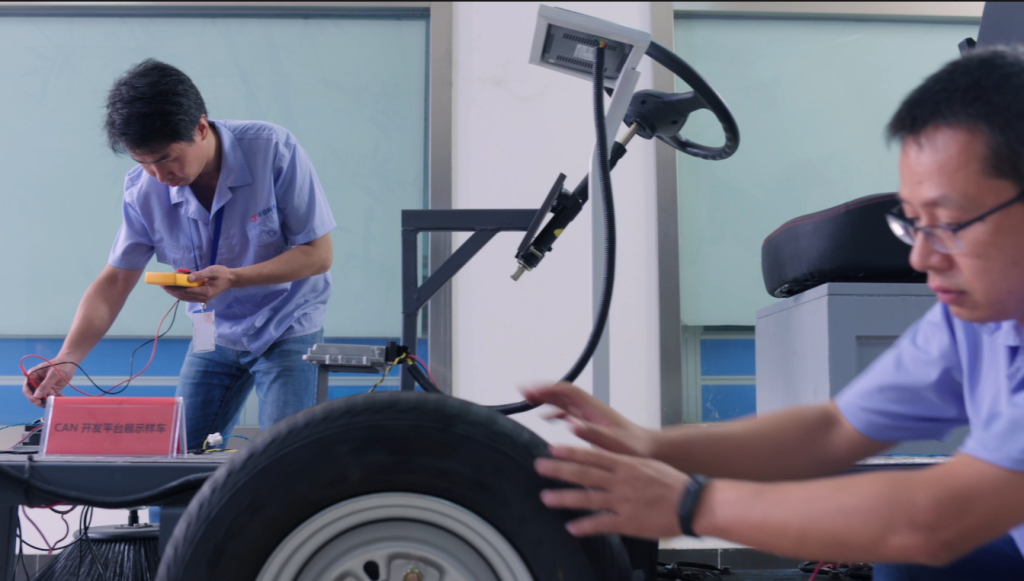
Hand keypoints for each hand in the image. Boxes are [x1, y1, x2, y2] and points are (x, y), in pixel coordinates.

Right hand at [22, 360, 75, 407]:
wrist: (71, 363)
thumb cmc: (61, 365)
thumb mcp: (53, 374)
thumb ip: (45, 385)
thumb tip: (36, 396)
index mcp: (32, 376)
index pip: (27, 388)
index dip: (30, 396)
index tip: (37, 400)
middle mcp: (36, 383)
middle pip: (33, 396)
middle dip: (39, 401)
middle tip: (48, 403)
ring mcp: (43, 387)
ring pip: (41, 399)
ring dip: (48, 401)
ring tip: (58, 397)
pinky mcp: (51, 390)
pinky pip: (50, 398)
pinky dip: (54, 400)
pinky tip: (62, 396)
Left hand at [161, 265, 235, 302]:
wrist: (231, 279)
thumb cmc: (222, 274)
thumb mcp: (212, 271)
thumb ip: (200, 274)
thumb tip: (188, 278)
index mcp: (205, 292)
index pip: (186, 291)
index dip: (174, 288)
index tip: (165, 284)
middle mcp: (203, 298)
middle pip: (183, 296)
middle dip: (172, 291)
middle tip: (162, 285)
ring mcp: (202, 298)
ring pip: (185, 298)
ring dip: (175, 293)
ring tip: (166, 287)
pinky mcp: (202, 297)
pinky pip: (188, 296)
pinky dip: (181, 293)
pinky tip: (175, 289)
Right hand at [523, 382, 655, 457]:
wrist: (651, 451)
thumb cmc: (635, 449)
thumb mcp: (614, 444)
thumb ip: (592, 434)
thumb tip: (570, 424)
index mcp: (594, 409)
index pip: (566, 391)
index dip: (546, 388)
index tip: (528, 390)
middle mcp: (591, 408)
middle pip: (562, 393)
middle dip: (542, 390)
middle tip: (522, 392)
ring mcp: (591, 415)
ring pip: (564, 401)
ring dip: (547, 398)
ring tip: (528, 400)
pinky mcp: (592, 424)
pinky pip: (569, 412)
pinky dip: (555, 410)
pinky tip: (547, 417)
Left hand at [537, 445, 688, 538]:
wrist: (692, 503)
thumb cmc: (673, 484)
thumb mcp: (647, 465)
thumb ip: (625, 463)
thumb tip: (607, 458)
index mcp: (626, 465)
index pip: (593, 455)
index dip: (571, 451)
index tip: (552, 449)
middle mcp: (621, 481)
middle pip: (584, 473)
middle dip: (559, 470)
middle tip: (539, 467)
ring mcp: (623, 501)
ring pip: (588, 498)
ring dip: (564, 497)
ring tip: (546, 497)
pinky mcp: (628, 521)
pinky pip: (602, 524)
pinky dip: (585, 526)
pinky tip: (571, 528)